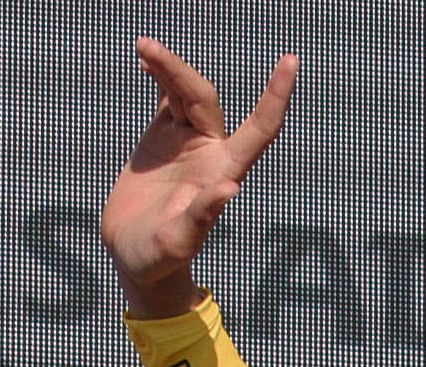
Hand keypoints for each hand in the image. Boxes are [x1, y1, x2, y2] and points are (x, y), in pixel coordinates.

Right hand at [100, 37, 296, 317]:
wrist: (135, 256)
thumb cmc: (160, 259)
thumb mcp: (178, 242)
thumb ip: (202, 217)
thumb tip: (230, 188)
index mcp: (224, 173)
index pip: (261, 127)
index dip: (276, 94)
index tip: (291, 61)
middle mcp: (212, 153)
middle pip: (204, 97)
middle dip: (179, 70)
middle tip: (146, 47)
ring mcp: (188, 143)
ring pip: (185, 92)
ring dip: (167, 67)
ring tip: (142, 48)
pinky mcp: (164, 139)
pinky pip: (168, 98)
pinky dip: (160, 78)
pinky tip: (145, 63)